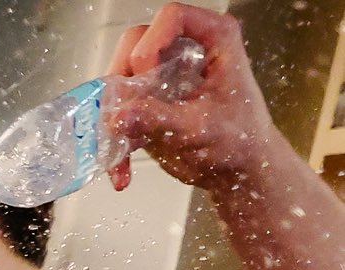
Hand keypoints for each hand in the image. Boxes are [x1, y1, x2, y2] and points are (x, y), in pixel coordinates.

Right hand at [104, 6, 273, 195]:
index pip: (171, 18)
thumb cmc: (239, 140)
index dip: (152, 45)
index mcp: (213, 38)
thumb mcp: (201, 129)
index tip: (146, 75)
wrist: (237, 169)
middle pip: (135, 46)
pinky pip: (119, 113)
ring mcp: (163, 77)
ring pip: (120, 78)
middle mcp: (184, 51)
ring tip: (117, 153)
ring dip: (111, 117)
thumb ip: (160, 119)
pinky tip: (120, 169)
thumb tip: (119, 117)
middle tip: (123, 115)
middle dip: (122, 83)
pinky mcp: (148, 103)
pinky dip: (114, 141)